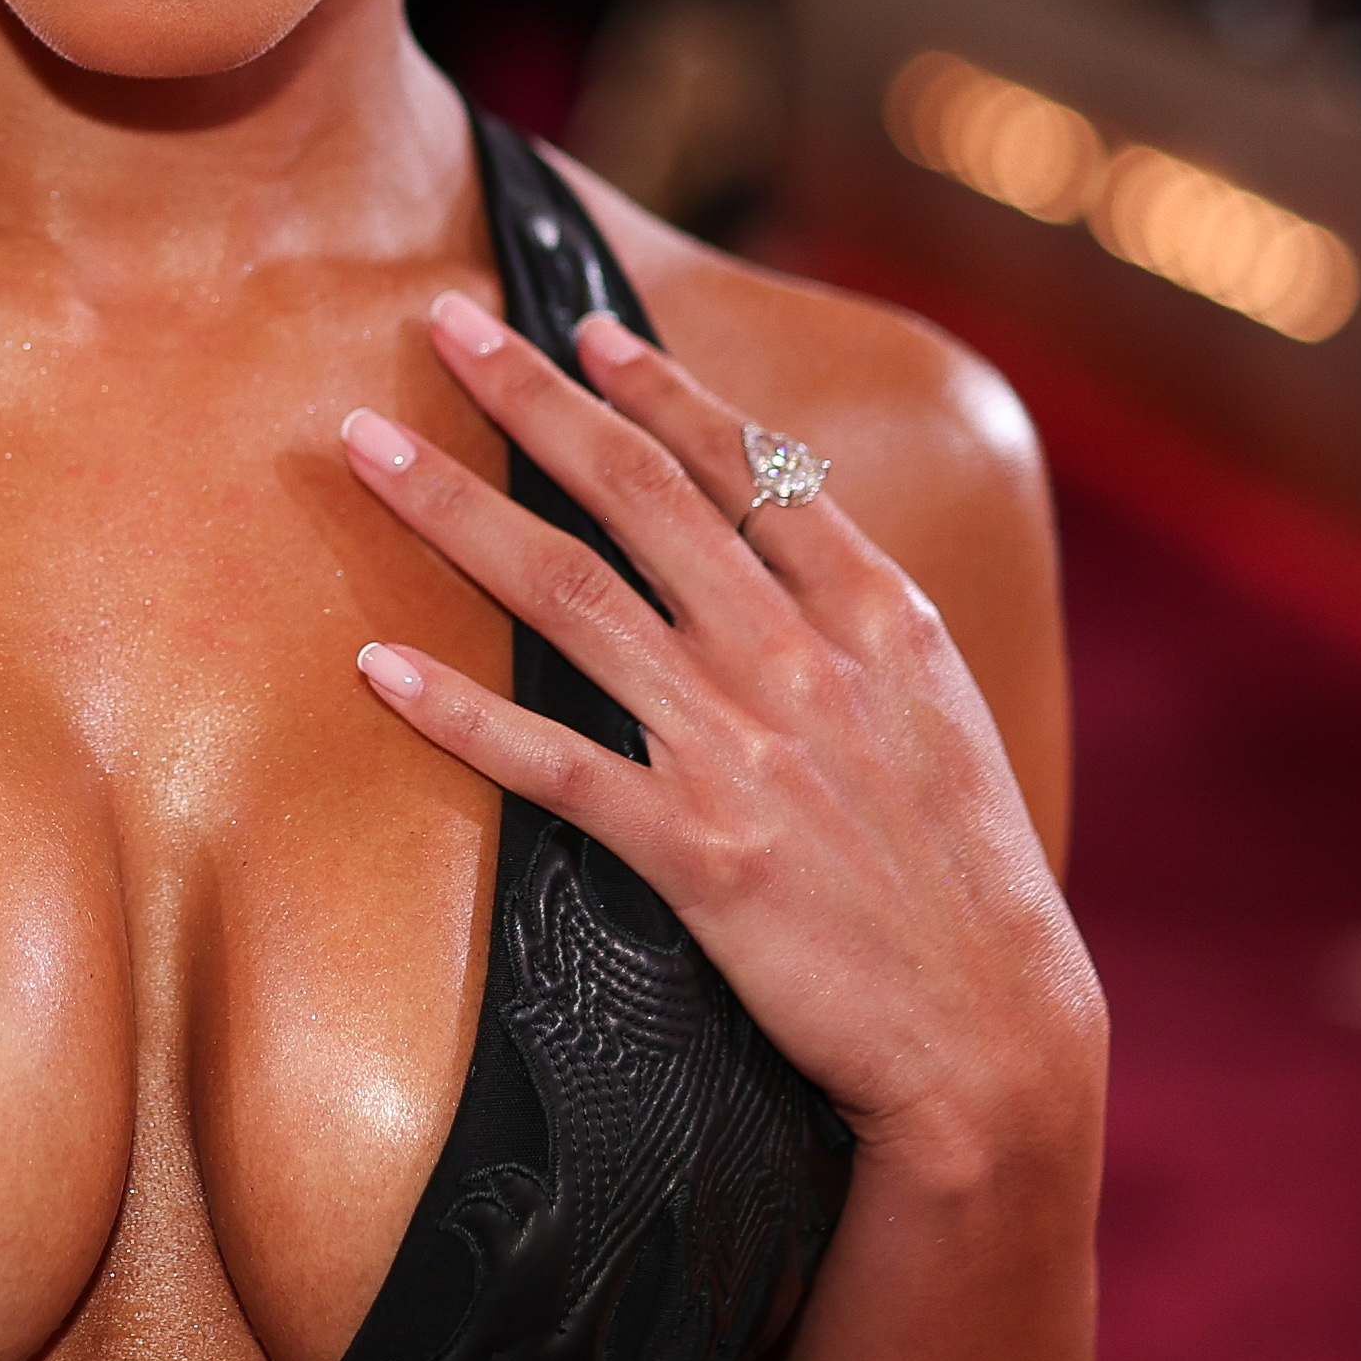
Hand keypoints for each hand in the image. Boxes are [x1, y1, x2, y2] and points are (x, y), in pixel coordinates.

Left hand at [338, 291, 1090, 1185]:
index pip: (746, 467)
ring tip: (365, 448)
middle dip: (530, 398)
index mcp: (877, 615)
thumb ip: (857, 624)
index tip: (580, 326)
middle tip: (442, 322)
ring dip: (454, 510)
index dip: (656, 388)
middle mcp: (805, 659)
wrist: (996, 1038)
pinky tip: (377, 665)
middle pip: (638, 496)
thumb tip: (778, 551)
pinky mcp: (698, 852)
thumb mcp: (940, 717)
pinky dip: (456, 711)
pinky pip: (551, 764)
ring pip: (570, 596)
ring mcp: (747, 750)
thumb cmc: (964, 885)